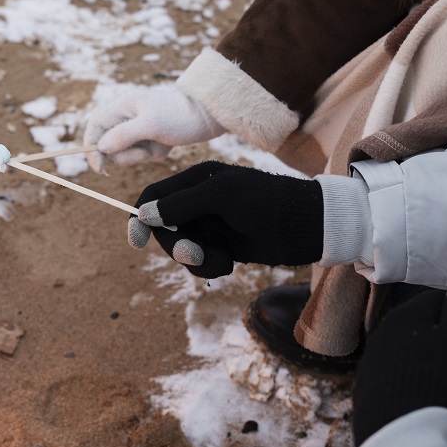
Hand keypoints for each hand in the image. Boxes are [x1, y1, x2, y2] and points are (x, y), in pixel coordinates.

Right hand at [83, 85, 224, 173]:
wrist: (209, 116)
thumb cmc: (180, 115)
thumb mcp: (151, 124)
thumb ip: (124, 135)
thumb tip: (101, 147)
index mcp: (122, 107)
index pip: (94, 126)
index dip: (91, 147)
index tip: (100, 168)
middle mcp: (126, 118)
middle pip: (108, 145)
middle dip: (126, 154)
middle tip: (145, 152)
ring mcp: (137, 130)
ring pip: (124, 154)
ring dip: (141, 155)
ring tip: (159, 145)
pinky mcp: (148, 140)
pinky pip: (140, 156)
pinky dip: (152, 155)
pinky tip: (165, 146)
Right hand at [128, 161, 322, 278]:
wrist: (308, 228)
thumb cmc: (268, 204)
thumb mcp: (222, 198)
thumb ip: (180, 204)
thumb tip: (143, 213)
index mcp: (196, 180)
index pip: (154, 196)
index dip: (141, 217)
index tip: (137, 241)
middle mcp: (199, 201)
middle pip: (163, 228)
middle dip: (177, 246)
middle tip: (196, 256)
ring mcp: (210, 225)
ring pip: (181, 248)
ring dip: (197, 261)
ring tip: (224, 262)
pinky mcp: (221, 246)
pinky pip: (199, 262)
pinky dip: (210, 267)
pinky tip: (230, 263)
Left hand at [352, 276, 446, 443]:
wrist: (397, 434)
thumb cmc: (430, 378)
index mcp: (402, 319)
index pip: (437, 300)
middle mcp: (385, 339)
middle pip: (433, 333)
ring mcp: (379, 368)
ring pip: (428, 361)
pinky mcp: (378, 395)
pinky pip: (414, 383)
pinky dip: (437, 388)